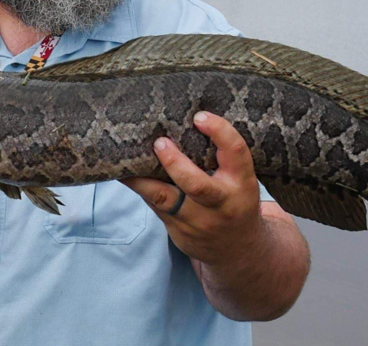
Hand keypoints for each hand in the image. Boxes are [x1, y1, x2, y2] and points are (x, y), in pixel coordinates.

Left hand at [121, 111, 263, 266]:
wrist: (239, 250)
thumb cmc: (235, 201)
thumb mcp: (240, 180)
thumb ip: (221, 158)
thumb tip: (182, 122)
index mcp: (242, 183)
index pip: (235, 152)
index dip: (219, 131)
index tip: (199, 116)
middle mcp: (222, 204)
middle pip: (196, 184)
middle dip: (174, 162)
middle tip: (159, 142)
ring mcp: (199, 221)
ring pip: (165, 199)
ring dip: (141, 179)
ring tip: (125, 162)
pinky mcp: (179, 233)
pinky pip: (156, 207)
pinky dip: (141, 188)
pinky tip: (126, 175)